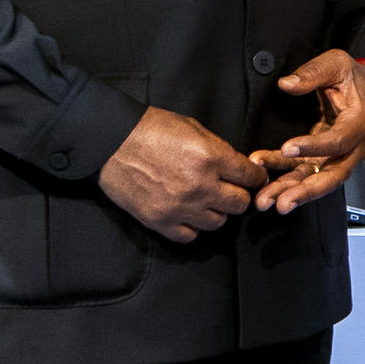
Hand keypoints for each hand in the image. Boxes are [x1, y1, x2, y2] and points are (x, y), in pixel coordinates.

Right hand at [99, 106, 262, 241]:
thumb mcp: (193, 127)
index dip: (255, 176)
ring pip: (218, 223)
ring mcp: (179, 207)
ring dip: (215, 211)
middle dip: (238, 194)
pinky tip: (187, 213)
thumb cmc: (150, 129)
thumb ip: (219, 149)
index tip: (253, 177)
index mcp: (210, 157)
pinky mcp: (160, 221)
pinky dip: (191, 226)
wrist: (109, 141)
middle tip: (229, 188)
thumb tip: (239, 167)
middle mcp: (199, 186)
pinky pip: (190, 236)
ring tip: (204, 200)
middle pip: (240, 204)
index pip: (251, 177)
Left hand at [254, 51, 364, 214]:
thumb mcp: (337, 64)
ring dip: (291, 193)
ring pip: (316, 181)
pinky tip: (264, 179)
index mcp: (359, 124)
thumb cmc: (355, 78)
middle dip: (305, 191)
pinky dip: (284, 179)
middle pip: (331, 177)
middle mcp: (353, 148)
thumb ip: (313, 72)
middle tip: (281, 202)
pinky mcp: (325, 160)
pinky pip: (304, 173)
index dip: (313, 147)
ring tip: (266, 201)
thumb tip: (286, 84)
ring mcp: (339, 157)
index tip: (287, 149)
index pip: (338, 141)